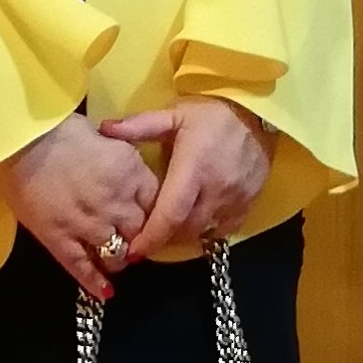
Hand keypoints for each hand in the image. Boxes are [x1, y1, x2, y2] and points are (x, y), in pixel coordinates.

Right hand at [2, 113, 160, 298]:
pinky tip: (105, 292)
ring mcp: (88, 224)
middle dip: (141, 238)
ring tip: (118, 258)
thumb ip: (128, 161)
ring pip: (117, 255)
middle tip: (137, 240)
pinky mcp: (59, 239)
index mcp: (132, 175)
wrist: (24, 140)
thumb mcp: (112, 138)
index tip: (155, 218)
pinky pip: (82, 268)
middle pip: (142, 232)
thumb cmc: (64, 130)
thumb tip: (135, 174)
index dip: (158, 213)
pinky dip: (95, 282)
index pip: (159, 204)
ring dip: (120, 258)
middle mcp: (117, 204)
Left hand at [98, 99, 273, 261]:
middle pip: (185, 229)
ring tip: (173, 225)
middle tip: (150, 232)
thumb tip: (104, 128)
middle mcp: (217, 188)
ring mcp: (237, 198)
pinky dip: (209, 229)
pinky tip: (200, 218)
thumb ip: (140, 125)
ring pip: (204, 231)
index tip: (133, 251)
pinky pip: (225, 228)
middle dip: (164, 236)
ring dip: (185, 233)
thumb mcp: (175, 114)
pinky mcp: (250, 201)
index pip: (170, 214)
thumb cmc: (213, 114)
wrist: (259, 111)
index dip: (151, 237)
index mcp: (194, 167)